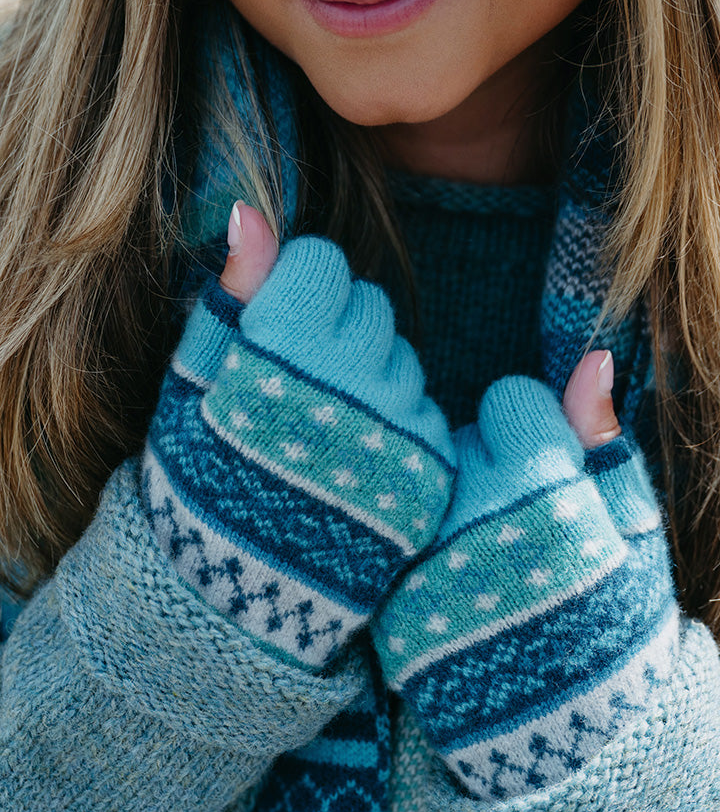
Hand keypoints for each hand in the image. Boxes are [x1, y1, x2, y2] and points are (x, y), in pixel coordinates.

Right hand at [144, 208, 454, 670]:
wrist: (232, 599)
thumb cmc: (199, 480)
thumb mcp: (195, 382)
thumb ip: (232, 294)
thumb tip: (251, 213)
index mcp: (282, 349)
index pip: (323, 265)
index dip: (294, 295)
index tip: (274, 335)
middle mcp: (351, 382)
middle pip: (370, 306)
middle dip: (336, 332)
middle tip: (299, 388)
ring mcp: (398, 431)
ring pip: (403, 359)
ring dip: (371, 382)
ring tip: (324, 434)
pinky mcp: (432, 475)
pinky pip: (428, 415)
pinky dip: (398, 429)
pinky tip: (356, 465)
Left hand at [372, 365, 677, 800]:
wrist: (572, 739)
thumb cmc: (615, 620)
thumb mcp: (631, 528)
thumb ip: (602, 441)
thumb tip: (589, 357)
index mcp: (545, 491)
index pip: (507, 401)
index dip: (529, 432)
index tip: (543, 471)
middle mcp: (476, 520)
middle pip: (458, 439)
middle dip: (483, 465)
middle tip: (511, 520)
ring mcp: (427, 565)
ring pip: (421, 483)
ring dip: (445, 502)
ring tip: (481, 555)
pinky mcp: (390, 610)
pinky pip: (394, 540)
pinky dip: (415, 551)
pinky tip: (450, 587)